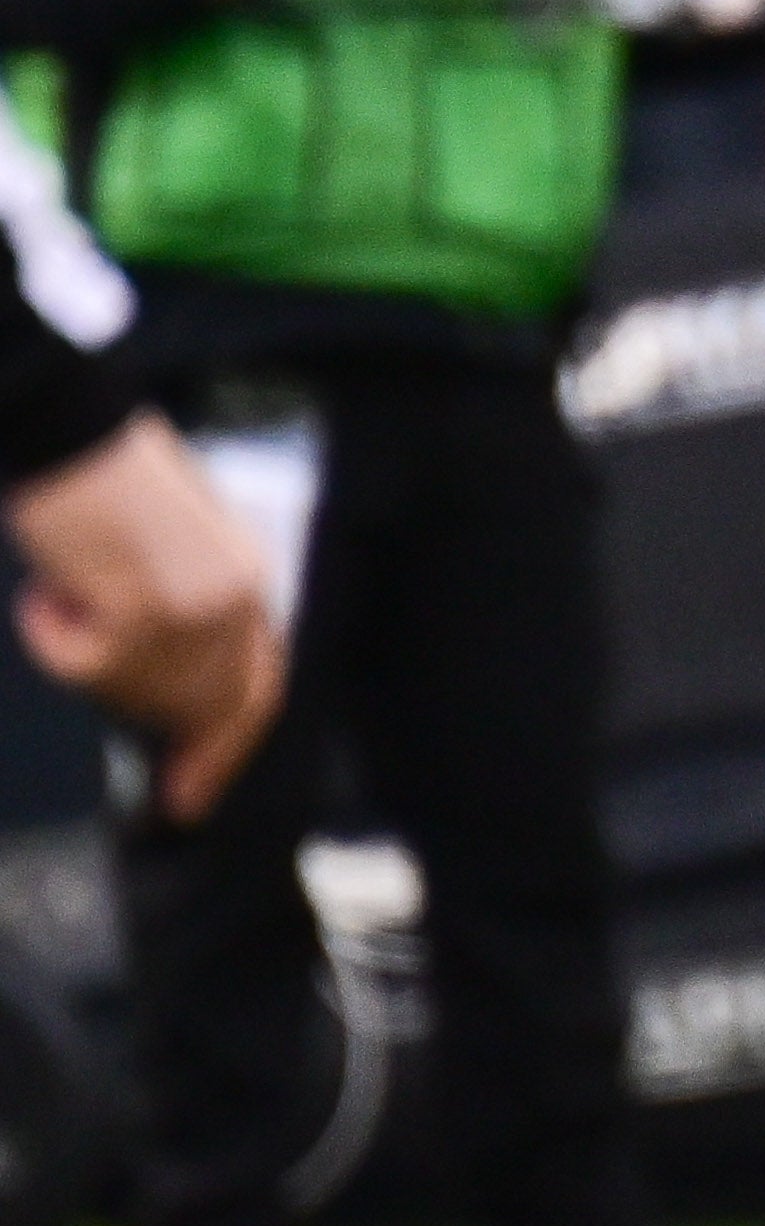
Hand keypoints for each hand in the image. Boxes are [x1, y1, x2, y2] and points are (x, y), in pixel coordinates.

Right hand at [9, 419, 279, 819]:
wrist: (73, 428)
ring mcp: (190, 614)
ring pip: (126, 690)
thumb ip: (188, 615)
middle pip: (197, 706)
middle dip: (153, 721)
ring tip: (68, 590)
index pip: (255, 689)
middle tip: (119, 717)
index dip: (224, 751)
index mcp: (250, 581)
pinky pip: (78, 663)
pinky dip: (49, 632)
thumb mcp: (177, 551)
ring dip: (84, 655)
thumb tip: (166, 687)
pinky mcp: (139, 613)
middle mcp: (234, 604)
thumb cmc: (108, 477)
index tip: (191, 797)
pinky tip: (49, 587)